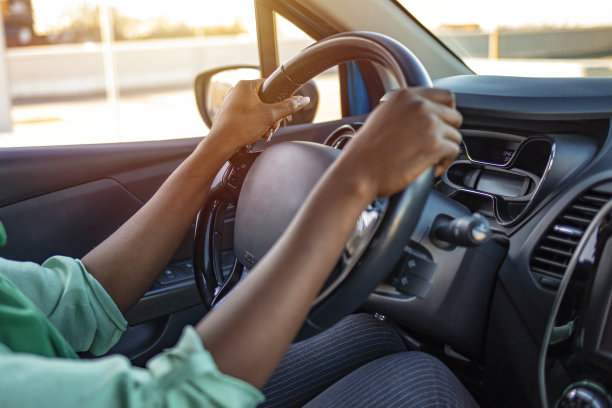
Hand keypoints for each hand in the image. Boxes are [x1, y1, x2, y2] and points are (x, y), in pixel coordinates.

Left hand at [207, 79, 310, 155]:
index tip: (284, 109)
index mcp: (245, 85)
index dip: (280, 98)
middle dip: (272, 116)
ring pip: (258, 111)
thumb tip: (303, 100)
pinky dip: (256, 126)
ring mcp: (233, 104)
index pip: (270, 85)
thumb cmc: (239, 127)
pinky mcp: (231, 116)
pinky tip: (257, 135)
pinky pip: (249, 118)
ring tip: (264, 132)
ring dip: (265, 123)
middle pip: (265, 100)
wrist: (221, 144)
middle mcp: (237, 92)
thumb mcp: (269, 115)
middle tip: (273, 125)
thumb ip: (288, 106)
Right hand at [341, 87, 462, 196]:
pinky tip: (429, 168)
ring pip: (456, 136)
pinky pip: (454, 152)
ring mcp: (429, 125)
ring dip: (445, 150)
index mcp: (406, 96)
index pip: (446, 96)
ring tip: (428, 160)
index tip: (442, 124)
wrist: (358, 171)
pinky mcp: (434, 146)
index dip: (447, 112)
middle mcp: (419, 106)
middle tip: (433, 146)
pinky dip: (444, 163)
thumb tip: (423, 112)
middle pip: (455, 116)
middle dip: (446, 133)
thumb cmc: (365, 151)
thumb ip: (404, 109)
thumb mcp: (382, 115)